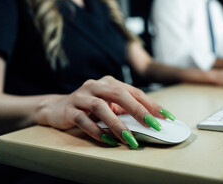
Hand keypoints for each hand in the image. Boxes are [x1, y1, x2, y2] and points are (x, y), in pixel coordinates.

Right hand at [36, 76, 174, 148]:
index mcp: (110, 82)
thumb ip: (125, 110)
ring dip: (118, 125)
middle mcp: (96, 85)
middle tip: (153, 126)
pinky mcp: (69, 109)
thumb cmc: (89, 107)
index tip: (167, 117)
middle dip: (139, 111)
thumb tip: (150, 122)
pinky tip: (108, 140)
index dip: (152, 104)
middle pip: (120, 95)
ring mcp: (81, 96)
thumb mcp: (109, 105)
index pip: (135, 92)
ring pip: (101, 107)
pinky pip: (84, 120)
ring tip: (130, 139)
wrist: (55, 108)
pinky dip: (97, 131)